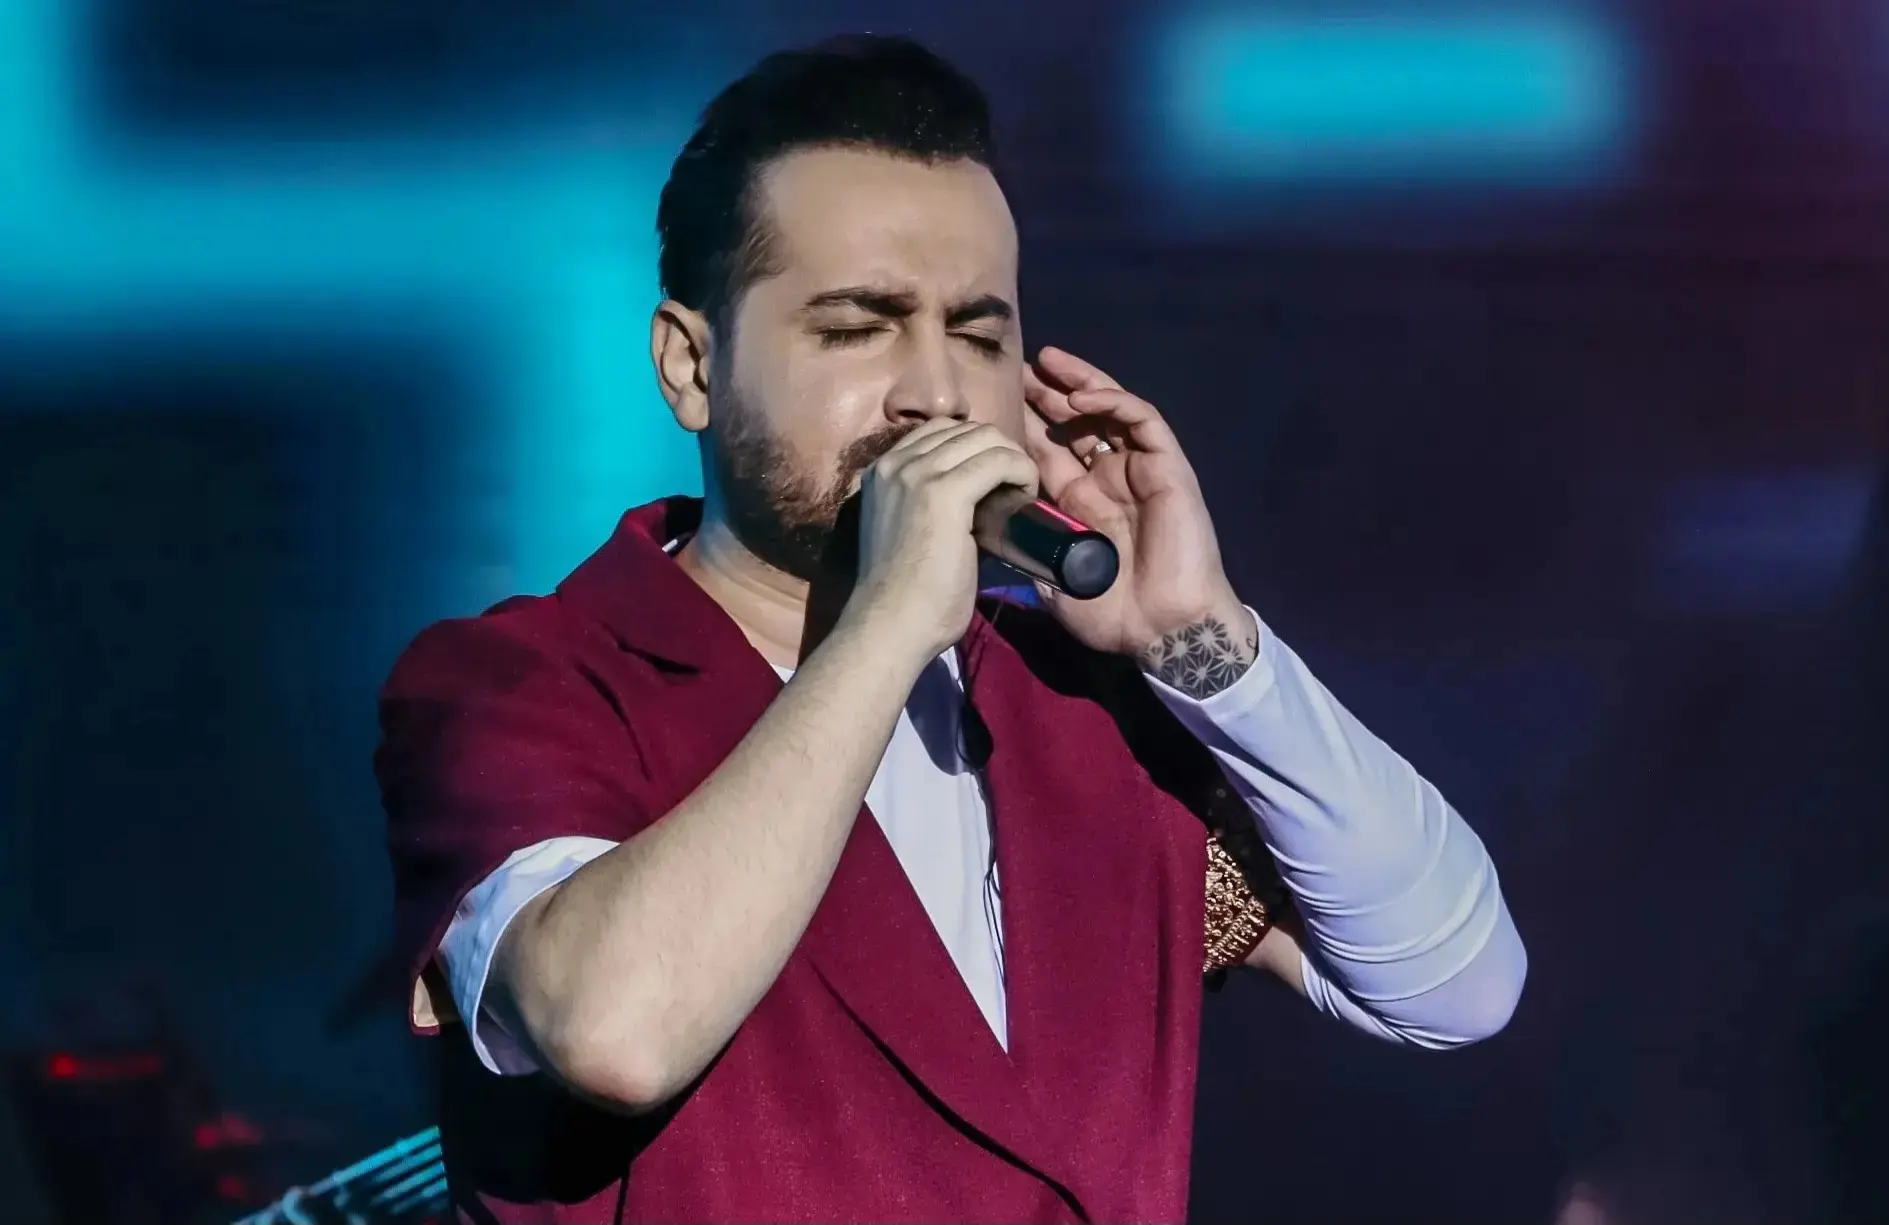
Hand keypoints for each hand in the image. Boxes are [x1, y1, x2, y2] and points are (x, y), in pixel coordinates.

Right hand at [846, 418, 1040, 664]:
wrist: (890, 626)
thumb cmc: (904, 596)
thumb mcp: (910, 533)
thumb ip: (935, 509)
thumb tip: (985, 504)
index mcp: (881, 472)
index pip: (939, 433)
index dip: (976, 451)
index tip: (995, 484)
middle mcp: (894, 463)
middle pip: (965, 429)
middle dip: (998, 452)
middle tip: (1014, 489)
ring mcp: (916, 474)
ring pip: (985, 439)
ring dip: (1013, 460)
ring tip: (1021, 494)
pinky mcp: (943, 493)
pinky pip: (999, 461)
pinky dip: (1021, 472)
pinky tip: (1026, 496)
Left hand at [1022, 347, 1255, 675]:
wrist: (1163, 630)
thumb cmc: (1112, 614)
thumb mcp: (1052, 581)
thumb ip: (1028, 551)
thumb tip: (988, 528)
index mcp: (1078, 503)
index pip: (1046, 449)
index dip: (1022, 423)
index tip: (991, 399)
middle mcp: (1107, 479)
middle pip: (1074, 422)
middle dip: (1044, 394)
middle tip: (1013, 369)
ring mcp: (1138, 470)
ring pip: (1108, 410)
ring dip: (1077, 383)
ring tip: (1046, 364)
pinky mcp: (1167, 467)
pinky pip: (1143, 421)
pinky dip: (1113, 402)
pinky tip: (1081, 395)